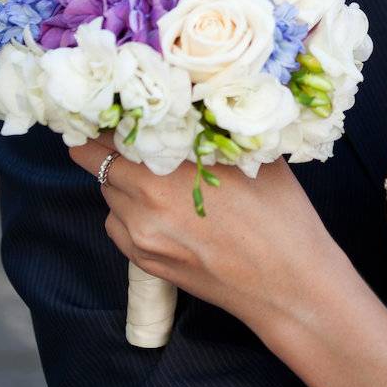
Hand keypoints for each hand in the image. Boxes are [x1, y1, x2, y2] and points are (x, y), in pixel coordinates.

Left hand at [69, 135, 340, 336]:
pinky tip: (160, 208)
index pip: (106, 138)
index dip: (108, 121)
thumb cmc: (280, 215)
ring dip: (122, 179)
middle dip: (113, 146)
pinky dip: (128, 211)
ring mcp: (140, 238)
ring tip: (156, 174)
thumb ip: (208, 131)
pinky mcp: (144, 262)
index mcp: (165, 173)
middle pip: (99, 163)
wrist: (287, 284)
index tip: (118, 111)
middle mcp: (143, 205)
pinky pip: (117, 225)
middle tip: (134, 135)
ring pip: (108, 194)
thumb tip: (188, 102)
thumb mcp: (248, 158)